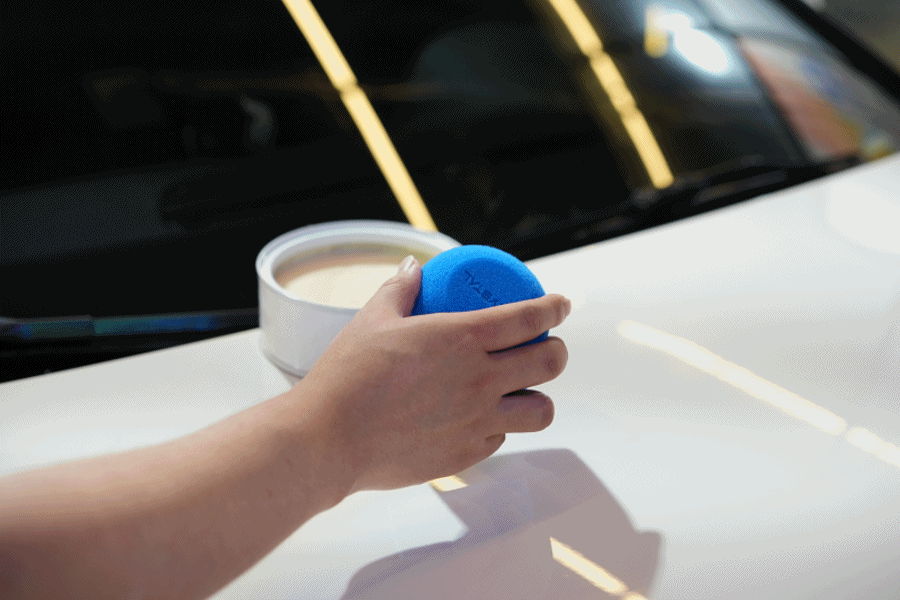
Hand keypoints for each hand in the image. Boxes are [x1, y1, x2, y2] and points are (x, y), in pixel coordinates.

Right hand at [300, 256, 570, 491]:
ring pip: (541, 411)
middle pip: (551, 363)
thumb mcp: (373, 320)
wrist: (330, 439)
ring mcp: (478, 421)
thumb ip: (401, 289)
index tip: (561, 304)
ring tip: (522, 391)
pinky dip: (500, 426)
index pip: (529, 317)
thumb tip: (415, 268)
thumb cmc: (349, 375)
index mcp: (463, 338)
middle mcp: (481, 380)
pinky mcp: (466, 455)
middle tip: (547, 347)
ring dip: (538, 397)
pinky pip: (501, 439)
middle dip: (557, 351)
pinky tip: (480, 418)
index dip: (553, 308)